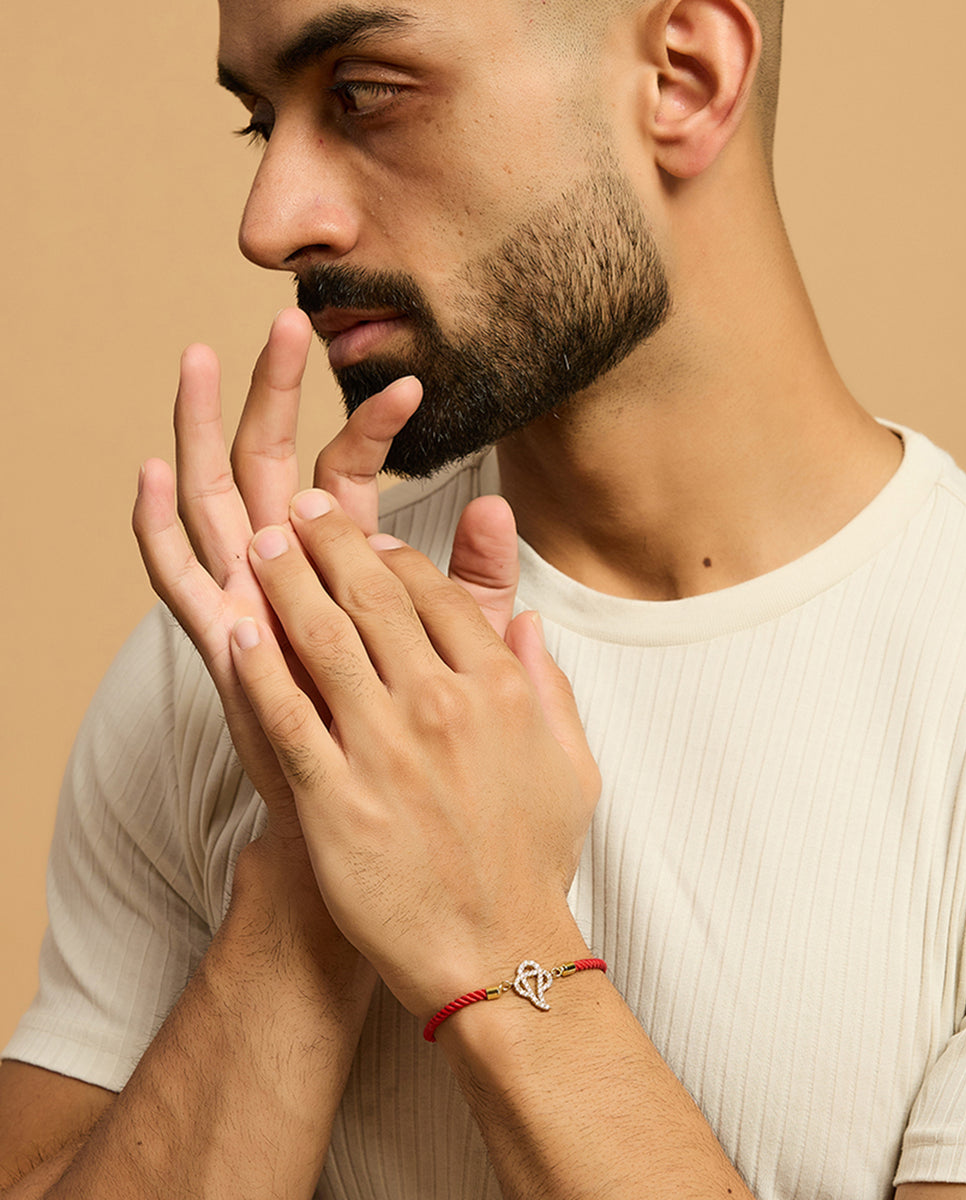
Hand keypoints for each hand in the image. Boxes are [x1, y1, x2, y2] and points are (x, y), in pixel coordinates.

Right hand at [132, 310, 521, 854]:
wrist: (396, 832)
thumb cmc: (435, 743)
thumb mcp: (469, 649)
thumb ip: (482, 581)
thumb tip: (501, 503)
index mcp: (348, 577)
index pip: (348, 480)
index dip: (373, 428)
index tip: (416, 385)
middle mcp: (294, 583)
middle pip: (269, 469)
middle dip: (271, 396)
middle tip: (286, 321)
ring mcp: (253, 611)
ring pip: (215, 505)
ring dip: (203, 433)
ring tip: (204, 357)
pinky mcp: (224, 652)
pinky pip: (177, 583)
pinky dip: (158, 529)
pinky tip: (155, 470)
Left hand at [226, 490, 601, 1017]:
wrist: (496, 954)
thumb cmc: (533, 862)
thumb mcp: (573, 764)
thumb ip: (551, 682)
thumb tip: (528, 620)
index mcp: (502, 691)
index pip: (438, 595)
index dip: (396, 555)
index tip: (370, 539)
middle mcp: (445, 707)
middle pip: (374, 599)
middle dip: (329, 543)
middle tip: (298, 513)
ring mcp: (387, 751)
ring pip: (325, 640)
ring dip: (286, 581)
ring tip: (260, 546)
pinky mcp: (337, 800)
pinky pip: (287, 716)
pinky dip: (258, 667)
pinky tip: (237, 629)